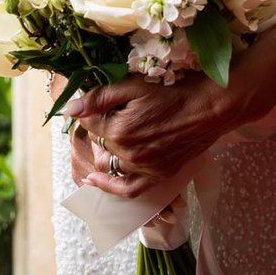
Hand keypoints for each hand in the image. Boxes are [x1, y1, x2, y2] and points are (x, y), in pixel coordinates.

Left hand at [63, 72, 238, 199]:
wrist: (207, 108)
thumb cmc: (171, 91)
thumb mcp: (134, 86)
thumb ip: (99, 97)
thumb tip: (68, 109)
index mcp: (118, 130)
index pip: (89, 123)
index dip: (91, 111)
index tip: (98, 103)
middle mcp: (127, 154)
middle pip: (99, 143)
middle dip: (99, 129)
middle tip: (108, 114)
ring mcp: (142, 168)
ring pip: (109, 164)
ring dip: (104, 150)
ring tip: (109, 136)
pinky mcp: (157, 176)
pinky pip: (128, 188)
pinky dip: (110, 187)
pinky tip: (95, 180)